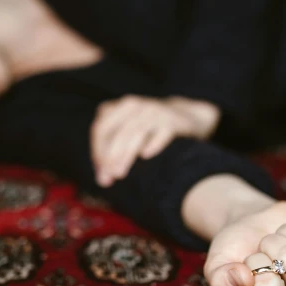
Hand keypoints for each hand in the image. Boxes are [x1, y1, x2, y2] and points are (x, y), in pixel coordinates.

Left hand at [90, 95, 219, 186]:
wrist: (186, 115)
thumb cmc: (150, 128)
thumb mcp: (129, 129)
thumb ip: (113, 148)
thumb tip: (101, 179)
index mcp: (121, 108)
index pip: (102, 128)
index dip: (98, 151)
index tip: (100, 172)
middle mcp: (137, 107)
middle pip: (119, 132)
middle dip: (110, 156)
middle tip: (108, 178)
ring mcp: (156, 112)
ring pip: (137, 132)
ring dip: (126, 154)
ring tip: (120, 173)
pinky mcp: (173, 121)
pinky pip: (162, 132)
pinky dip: (153, 143)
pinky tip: (145, 155)